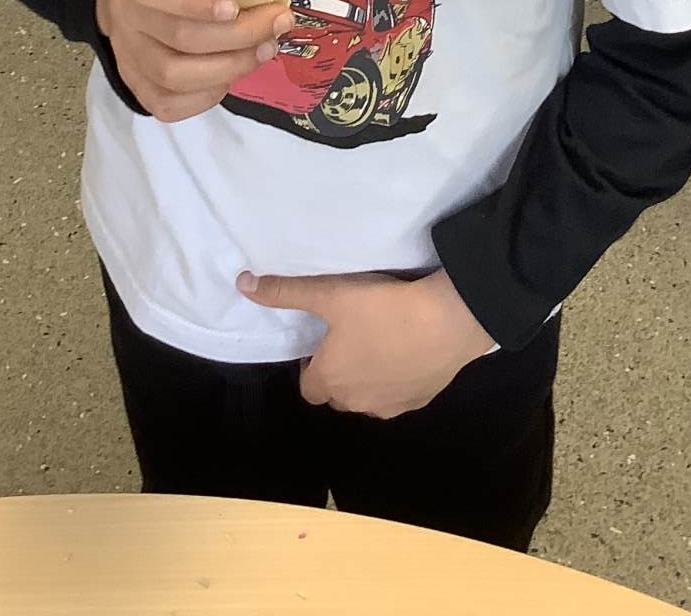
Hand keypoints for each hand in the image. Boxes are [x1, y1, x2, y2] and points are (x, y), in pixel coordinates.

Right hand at [96, 0, 319, 122]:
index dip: (196, 2)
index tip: (237, 4)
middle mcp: (127, 18)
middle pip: (180, 38)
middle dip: (238, 37)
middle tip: (277, 25)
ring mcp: (129, 56)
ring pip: (175, 76)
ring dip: (229, 67)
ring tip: (265, 51)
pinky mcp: (135, 85)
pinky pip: (167, 104)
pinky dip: (205, 97)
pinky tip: (232, 77)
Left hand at [238, 268, 494, 418]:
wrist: (447, 321)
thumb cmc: (382, 309)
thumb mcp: (330, 293)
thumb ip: (286, 291)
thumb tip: (243, 284)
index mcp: (331, 380)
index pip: (307, 387)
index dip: (310, 366)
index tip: (322, 341)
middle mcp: (356, 402)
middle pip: (337, 395)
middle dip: (337, 373)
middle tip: (350, 337)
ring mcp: (390, 406)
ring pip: (367, 399)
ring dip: (367, 379)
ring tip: (379, 342)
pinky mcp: (419, 401)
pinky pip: (398, 396)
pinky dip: (396, 380)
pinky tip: (407, 351)